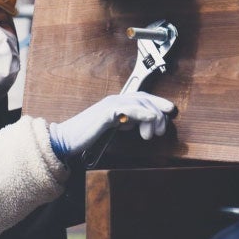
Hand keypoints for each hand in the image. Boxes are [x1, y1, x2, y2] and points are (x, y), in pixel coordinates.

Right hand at [49, 93, 175, 160]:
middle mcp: (115, 101)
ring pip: (138, 102)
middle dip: (158, 110)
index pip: (142, 98)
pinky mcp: (106, 113)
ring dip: (152, 115)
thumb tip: (139, 123)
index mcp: (117, 104)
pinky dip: (141, 112)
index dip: (158, 102)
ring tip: (156, 132)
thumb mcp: (112, 129)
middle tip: (164, 128)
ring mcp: (110, 105)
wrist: (67, 140)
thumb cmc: (87, 137)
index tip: (170, 111)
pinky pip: (127, 109)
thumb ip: (125, 123)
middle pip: (143, 98)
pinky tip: (149, 118)